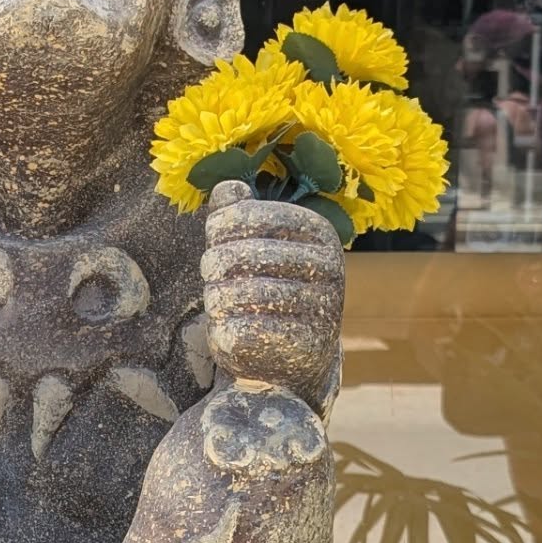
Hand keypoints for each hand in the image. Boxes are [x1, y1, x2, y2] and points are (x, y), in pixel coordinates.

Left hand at [201, 183, 344, 406]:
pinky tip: (231, 329)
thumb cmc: (266, 287)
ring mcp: (321, 307)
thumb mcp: (254, 244)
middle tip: (215, 279)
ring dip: (217, 300)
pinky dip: (223, 330)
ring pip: (237, 294)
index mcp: (317, 230)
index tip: (217, 242)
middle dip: (213, 268)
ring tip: (222, 304)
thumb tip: (227, 187)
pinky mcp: (304, 346)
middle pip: (238, 255)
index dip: (218, 229)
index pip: (246, 215)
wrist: (291, 354)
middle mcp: (328, 266)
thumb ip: (239, 214)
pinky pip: (241, 331)